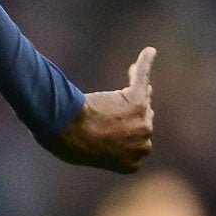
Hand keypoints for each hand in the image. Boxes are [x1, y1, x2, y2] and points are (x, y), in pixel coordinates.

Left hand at [47, 47, 154, 171]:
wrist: (66, 132)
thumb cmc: (70, 145)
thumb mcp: (91, 153)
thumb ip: (107, 146)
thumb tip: (109, 131)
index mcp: (133, 163)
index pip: (134, 143)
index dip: (122, 132)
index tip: (110, 129)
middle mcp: (143, 144)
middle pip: (141, 121)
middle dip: (129, 115)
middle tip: (107, 112)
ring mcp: (141, 121)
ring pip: (142, 100)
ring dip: (134, 91)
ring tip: (117, 88)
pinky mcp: (135, 100)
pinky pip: (142, 77)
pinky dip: (145, 63)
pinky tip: (149, 51)